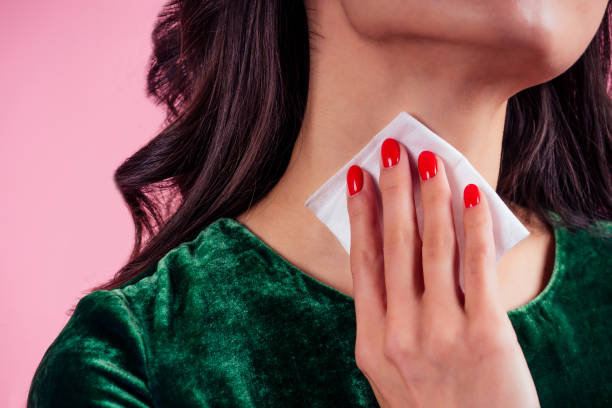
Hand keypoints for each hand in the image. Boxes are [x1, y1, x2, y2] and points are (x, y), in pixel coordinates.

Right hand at [345, 137, 539, 406]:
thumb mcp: (393, 373)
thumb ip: (390, 322)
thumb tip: (398, 260)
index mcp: (372, 342)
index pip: (363, 263)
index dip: (360, 215)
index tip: (357, 178)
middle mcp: (400, 334)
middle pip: (394, 246)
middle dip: (392, 191)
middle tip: (390, 151)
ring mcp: (441, 333)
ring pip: (433, 248)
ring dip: (430, 198)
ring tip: (428, 161)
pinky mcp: (485, 334)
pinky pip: (477, 267)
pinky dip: (473, 225)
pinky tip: (472, 194)